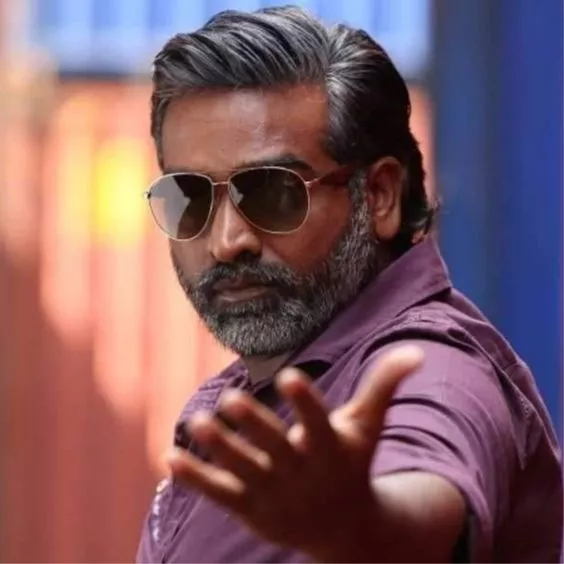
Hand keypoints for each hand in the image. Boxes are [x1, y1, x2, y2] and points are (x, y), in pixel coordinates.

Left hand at [166, 345, 423, 558]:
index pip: (318, 423)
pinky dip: (197, 478)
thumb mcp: (368, 426)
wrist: (344, 529)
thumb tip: (417, 351)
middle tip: (231, 398)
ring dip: (220, 449)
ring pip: (242, 470)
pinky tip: (170, 458)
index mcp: (330, 449)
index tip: (289, 376)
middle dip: (256, 426)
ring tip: (198, 422)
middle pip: (275, 448)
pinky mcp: (249, 508)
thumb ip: (385, 386)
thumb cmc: (353, 464)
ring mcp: (273, 494)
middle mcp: (301, 473)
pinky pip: (220, 493)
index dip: (305, 402)